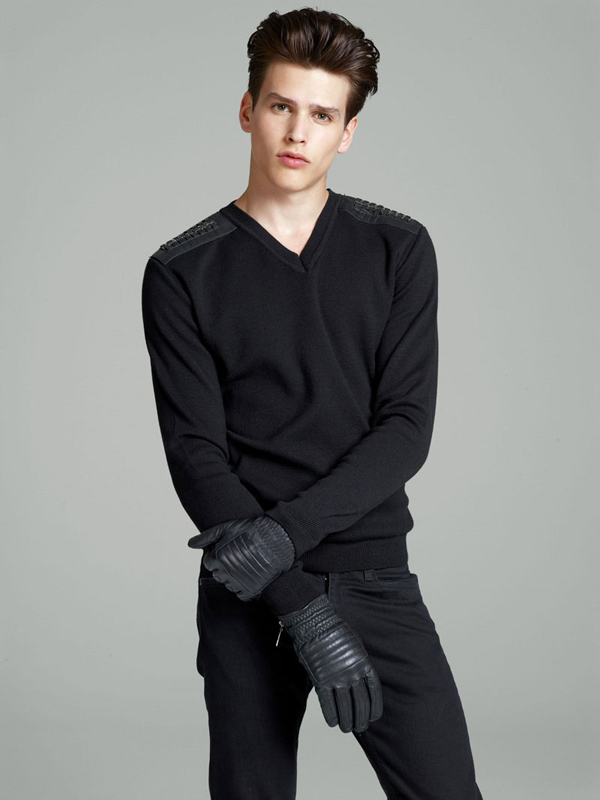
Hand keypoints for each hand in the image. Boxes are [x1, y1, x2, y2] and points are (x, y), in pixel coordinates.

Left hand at [187, 515, 294, 600]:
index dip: (218, 555)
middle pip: (218, 574)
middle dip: (225, 566)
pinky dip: (244, 587)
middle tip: (239, 555)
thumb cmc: (253, 529)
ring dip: (234, 577)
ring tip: (247, 564)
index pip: (209, 562)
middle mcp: (226, 573)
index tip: (230, 549)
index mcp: (218, 558)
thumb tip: (190, 544)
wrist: (279, 538)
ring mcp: (239, 583)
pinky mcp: (252, 590)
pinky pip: (241, 595)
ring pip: (229, 585)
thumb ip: (207, 536)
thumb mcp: (228, 527)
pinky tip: (251, 575)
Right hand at [278, 593, 383, 732]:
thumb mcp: (356, 645)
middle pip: (361, 704)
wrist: (315, 623)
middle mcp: (352, 672)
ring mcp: (337, 677)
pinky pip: (328, 704)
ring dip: (347, 722)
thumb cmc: (336, 631)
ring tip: (347, 729)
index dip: (375, 708)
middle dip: (361, 719)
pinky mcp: (321, 680)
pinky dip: (331, 716)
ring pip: (345, 708)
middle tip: (360, 728)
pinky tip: (333, 723)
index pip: (374, 692)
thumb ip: (360, 663)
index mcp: (364, 663)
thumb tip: (361, 680)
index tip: (373, 717)